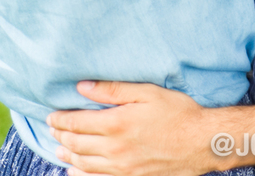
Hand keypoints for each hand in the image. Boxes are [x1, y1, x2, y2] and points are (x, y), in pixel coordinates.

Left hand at [47, 80, 210, 175]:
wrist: (201, 142)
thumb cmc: (178, 113)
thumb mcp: (147, 93)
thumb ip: (113, 90)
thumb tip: (83, 87)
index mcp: (116, 124)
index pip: (77, 123)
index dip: (61, 119)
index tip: (53, 115)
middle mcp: (114, 149)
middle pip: (76, 144)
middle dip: (61, 135)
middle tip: (53, 129)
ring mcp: (121, 168)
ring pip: (83, 163)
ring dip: (67, 154)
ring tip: (59, 148)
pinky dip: (81, 174)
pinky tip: (75, 170)